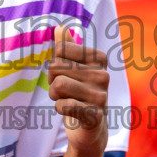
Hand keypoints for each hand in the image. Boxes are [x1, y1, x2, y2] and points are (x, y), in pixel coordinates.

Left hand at [47, 24, 109, 153]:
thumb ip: (65, 48)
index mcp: (99, 58)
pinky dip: (60, 109)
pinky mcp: (95, 116)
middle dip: (52, 81)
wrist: (90, 130)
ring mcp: (101, 96)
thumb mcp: (70, 69)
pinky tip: (70, 112)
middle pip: (56, 67)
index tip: (65, 75)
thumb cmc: (78, 94)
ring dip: (55, 96)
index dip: (55, 64)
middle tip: (64, 92)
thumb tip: (60, 27)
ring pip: (59, 85)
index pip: (60, 50)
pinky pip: (64, 105)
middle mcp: (103, 75)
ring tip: (66, 101)